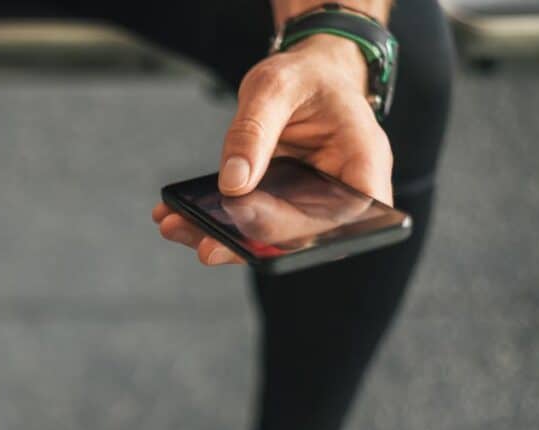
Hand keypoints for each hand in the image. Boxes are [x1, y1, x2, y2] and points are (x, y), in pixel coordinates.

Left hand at [153, 34, 392, 265]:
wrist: (308, 77)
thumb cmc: (306, 77)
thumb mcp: (276, 85)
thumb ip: (254, 130)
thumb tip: (233, 183)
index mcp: (363, 162)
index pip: (343, 214)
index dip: (298, 227)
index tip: (248, 221)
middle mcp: (343, 195)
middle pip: (303, 238)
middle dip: (248, 244)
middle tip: (204, 244)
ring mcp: (311, 207)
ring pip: (271, 240)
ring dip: (222, 239)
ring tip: (175, 227)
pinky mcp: (282, 209)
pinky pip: (251, 226)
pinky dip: (213, 224)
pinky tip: (176, 218)